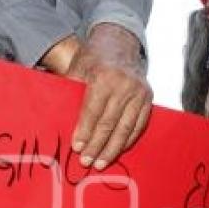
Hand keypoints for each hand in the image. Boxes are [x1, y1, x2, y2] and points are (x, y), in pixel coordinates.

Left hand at [66, 24, 152, 169]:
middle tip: (86, 161)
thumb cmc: (93, 59)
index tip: (77, 148)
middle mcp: (125, 85)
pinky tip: (117, 151)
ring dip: (112, 149)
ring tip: (100, 163)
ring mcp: (139, 93)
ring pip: (125, 128)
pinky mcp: (148, 99)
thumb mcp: (77, 69)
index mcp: (105, 77)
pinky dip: (127, 140)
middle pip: (109, 123)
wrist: (119, 44)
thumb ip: (71, 92)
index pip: (93, 111)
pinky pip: (138, 126)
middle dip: (97, 145)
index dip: (85, 132)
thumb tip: (60, 120)